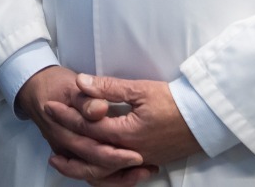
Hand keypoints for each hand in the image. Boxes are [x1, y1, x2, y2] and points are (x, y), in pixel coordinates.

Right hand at [16, 66, 146, 183]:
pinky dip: (110, 177)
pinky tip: (129, 173)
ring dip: (117, 177)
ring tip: (141, 171)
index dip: (114, 153)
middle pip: (92, 164)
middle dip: (120, 167)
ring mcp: (66, 151)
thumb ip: (86, 99)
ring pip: (91, 173)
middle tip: (143, 163)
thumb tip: (100, 109)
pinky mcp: (72, 153)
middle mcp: (62, 143)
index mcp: (60, 126)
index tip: (136, 154)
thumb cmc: (53, 84)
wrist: (34, 88)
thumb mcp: (70, 85)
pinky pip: (91, 172)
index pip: (89, 146)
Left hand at [42, 74, 199, 182]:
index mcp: (125, 133)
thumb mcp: (140, 89)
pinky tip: (92, 166)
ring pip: (103, 169)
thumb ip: (108, 88)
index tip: (50, 106)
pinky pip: (118, 172)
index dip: (67, 115)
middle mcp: (130, 151)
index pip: (88, 126)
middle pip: (91, 152)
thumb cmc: (175, 102)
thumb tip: (81, 83)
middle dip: (66, 139)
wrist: (206, 119)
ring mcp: (139, 159)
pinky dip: (101, 171)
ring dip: (79, 164)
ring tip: (60, 159)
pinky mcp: (147, 161)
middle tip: (47, 128)